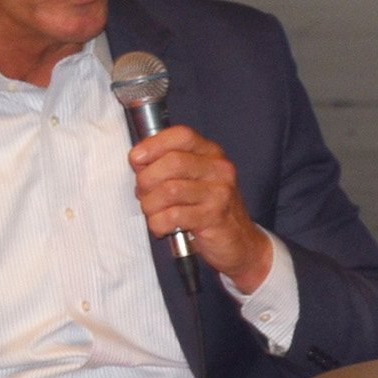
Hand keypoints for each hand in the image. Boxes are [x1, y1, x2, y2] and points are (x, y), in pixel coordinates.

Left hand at [129, 123, 272, 286]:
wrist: (240, 242)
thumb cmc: (208, 209)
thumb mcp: (193, 179)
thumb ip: (168, 164)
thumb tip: (138, 159)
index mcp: (212, 154)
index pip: (182, 135)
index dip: (153, 144)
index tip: (136, 159)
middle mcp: (219, 169)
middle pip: (172, 162)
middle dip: (146, 180)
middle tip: (144, 194)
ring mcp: (219, 193)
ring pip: (168, 190)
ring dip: (150, 205)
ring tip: (154, 212)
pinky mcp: (214, 217)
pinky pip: (173, 216)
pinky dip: (158, 224)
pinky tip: (163, 227)